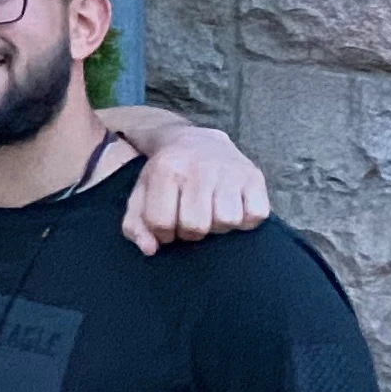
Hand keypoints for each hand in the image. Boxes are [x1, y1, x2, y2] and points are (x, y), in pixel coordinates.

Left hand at [120, 123, 269, 255]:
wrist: (198, 141)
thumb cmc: (167, 176)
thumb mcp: (142, 194)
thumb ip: (135, 225)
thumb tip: (150, 249)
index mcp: (166, 170)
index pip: (162, 223)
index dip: (162, 235)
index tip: (166, 227)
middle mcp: (199, 169)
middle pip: (196, 226)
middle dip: (190, 232)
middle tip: (190, 220)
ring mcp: (230, 172)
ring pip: (227, 221)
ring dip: (218, 226)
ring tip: (211, 213)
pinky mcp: (254, 177)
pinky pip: (256, 215)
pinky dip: (245, 220)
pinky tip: (233, 209)